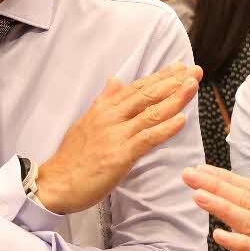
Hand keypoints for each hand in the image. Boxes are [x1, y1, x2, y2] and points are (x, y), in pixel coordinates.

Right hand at [38, 63, 201, 214]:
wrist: (55, 183)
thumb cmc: (71, 158)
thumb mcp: (86, 122)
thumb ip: (104, 101)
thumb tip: (115, 80)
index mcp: (103, 109)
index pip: (137, 88)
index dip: (160, 77)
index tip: (179, 67)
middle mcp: (110, 118)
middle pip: (146, 95)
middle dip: (173, 82)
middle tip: (194, 71)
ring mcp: (115, 136)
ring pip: (150, 113)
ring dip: (174, 99)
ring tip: (192, 86)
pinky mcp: (119, 156)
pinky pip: (147, 139)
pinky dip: (165, 128)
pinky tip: (181, 119)